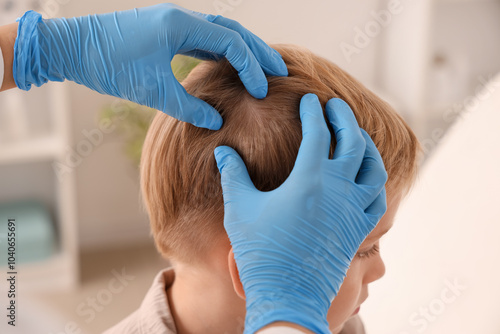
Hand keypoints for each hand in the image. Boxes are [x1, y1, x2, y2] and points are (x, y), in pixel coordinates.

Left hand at [13, 4, 286, 128]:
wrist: (71, 48)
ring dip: (241, 50)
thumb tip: (217, 122)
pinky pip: (202, 40)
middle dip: (257, 51)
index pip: (230, 41)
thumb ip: (188, 107)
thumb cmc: (107, 64)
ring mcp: (173, 23)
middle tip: (280, 70)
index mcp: (180, 24)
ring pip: (218, 33)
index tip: (262, 89)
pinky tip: (229, 67)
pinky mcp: (165, 33)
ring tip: (261, 69)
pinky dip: (221, 53)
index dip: (251, 65)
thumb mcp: (151, 89)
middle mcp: (181, 18)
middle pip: (232, 30)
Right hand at [214, 94, 387, 333]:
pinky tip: (365, 178)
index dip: (314, 112)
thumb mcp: (240, 210)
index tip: (310, 100)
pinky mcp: (358, 231)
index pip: (319, 132)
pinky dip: (375, 181)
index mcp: (309, 180)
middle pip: (353, 142)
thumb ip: (234, 175)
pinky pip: (378, 199)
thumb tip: (223, 152)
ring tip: (356, 136)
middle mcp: (338, 190)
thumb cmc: (260, 253)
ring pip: (373, 168)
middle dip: (345, 118)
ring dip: (367, 146)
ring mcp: (353, 211)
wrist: (287, 296)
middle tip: (336, 107)